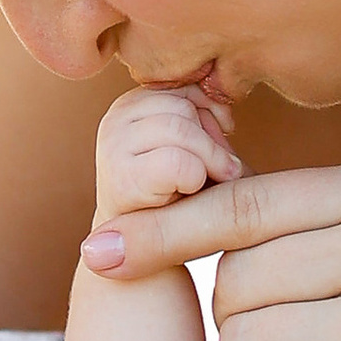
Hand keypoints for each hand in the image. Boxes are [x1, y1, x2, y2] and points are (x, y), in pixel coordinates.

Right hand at [89, 82, 241, 224]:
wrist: (145, 253)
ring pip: (181, 130)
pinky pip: (177, 162)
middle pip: (183, 107)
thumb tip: (228, 119)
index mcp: (134, 102)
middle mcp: (116, 118)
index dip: (213, 115)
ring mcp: (112, 147)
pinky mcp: (120, 180)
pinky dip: (195, 179)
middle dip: (211, 141)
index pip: (187, 86)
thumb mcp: (197, 145)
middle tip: (218, 172)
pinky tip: (187, 194)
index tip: (221, 145)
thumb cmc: (180, 194)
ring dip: (208, 160)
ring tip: (205, 183)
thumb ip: (209, 118)